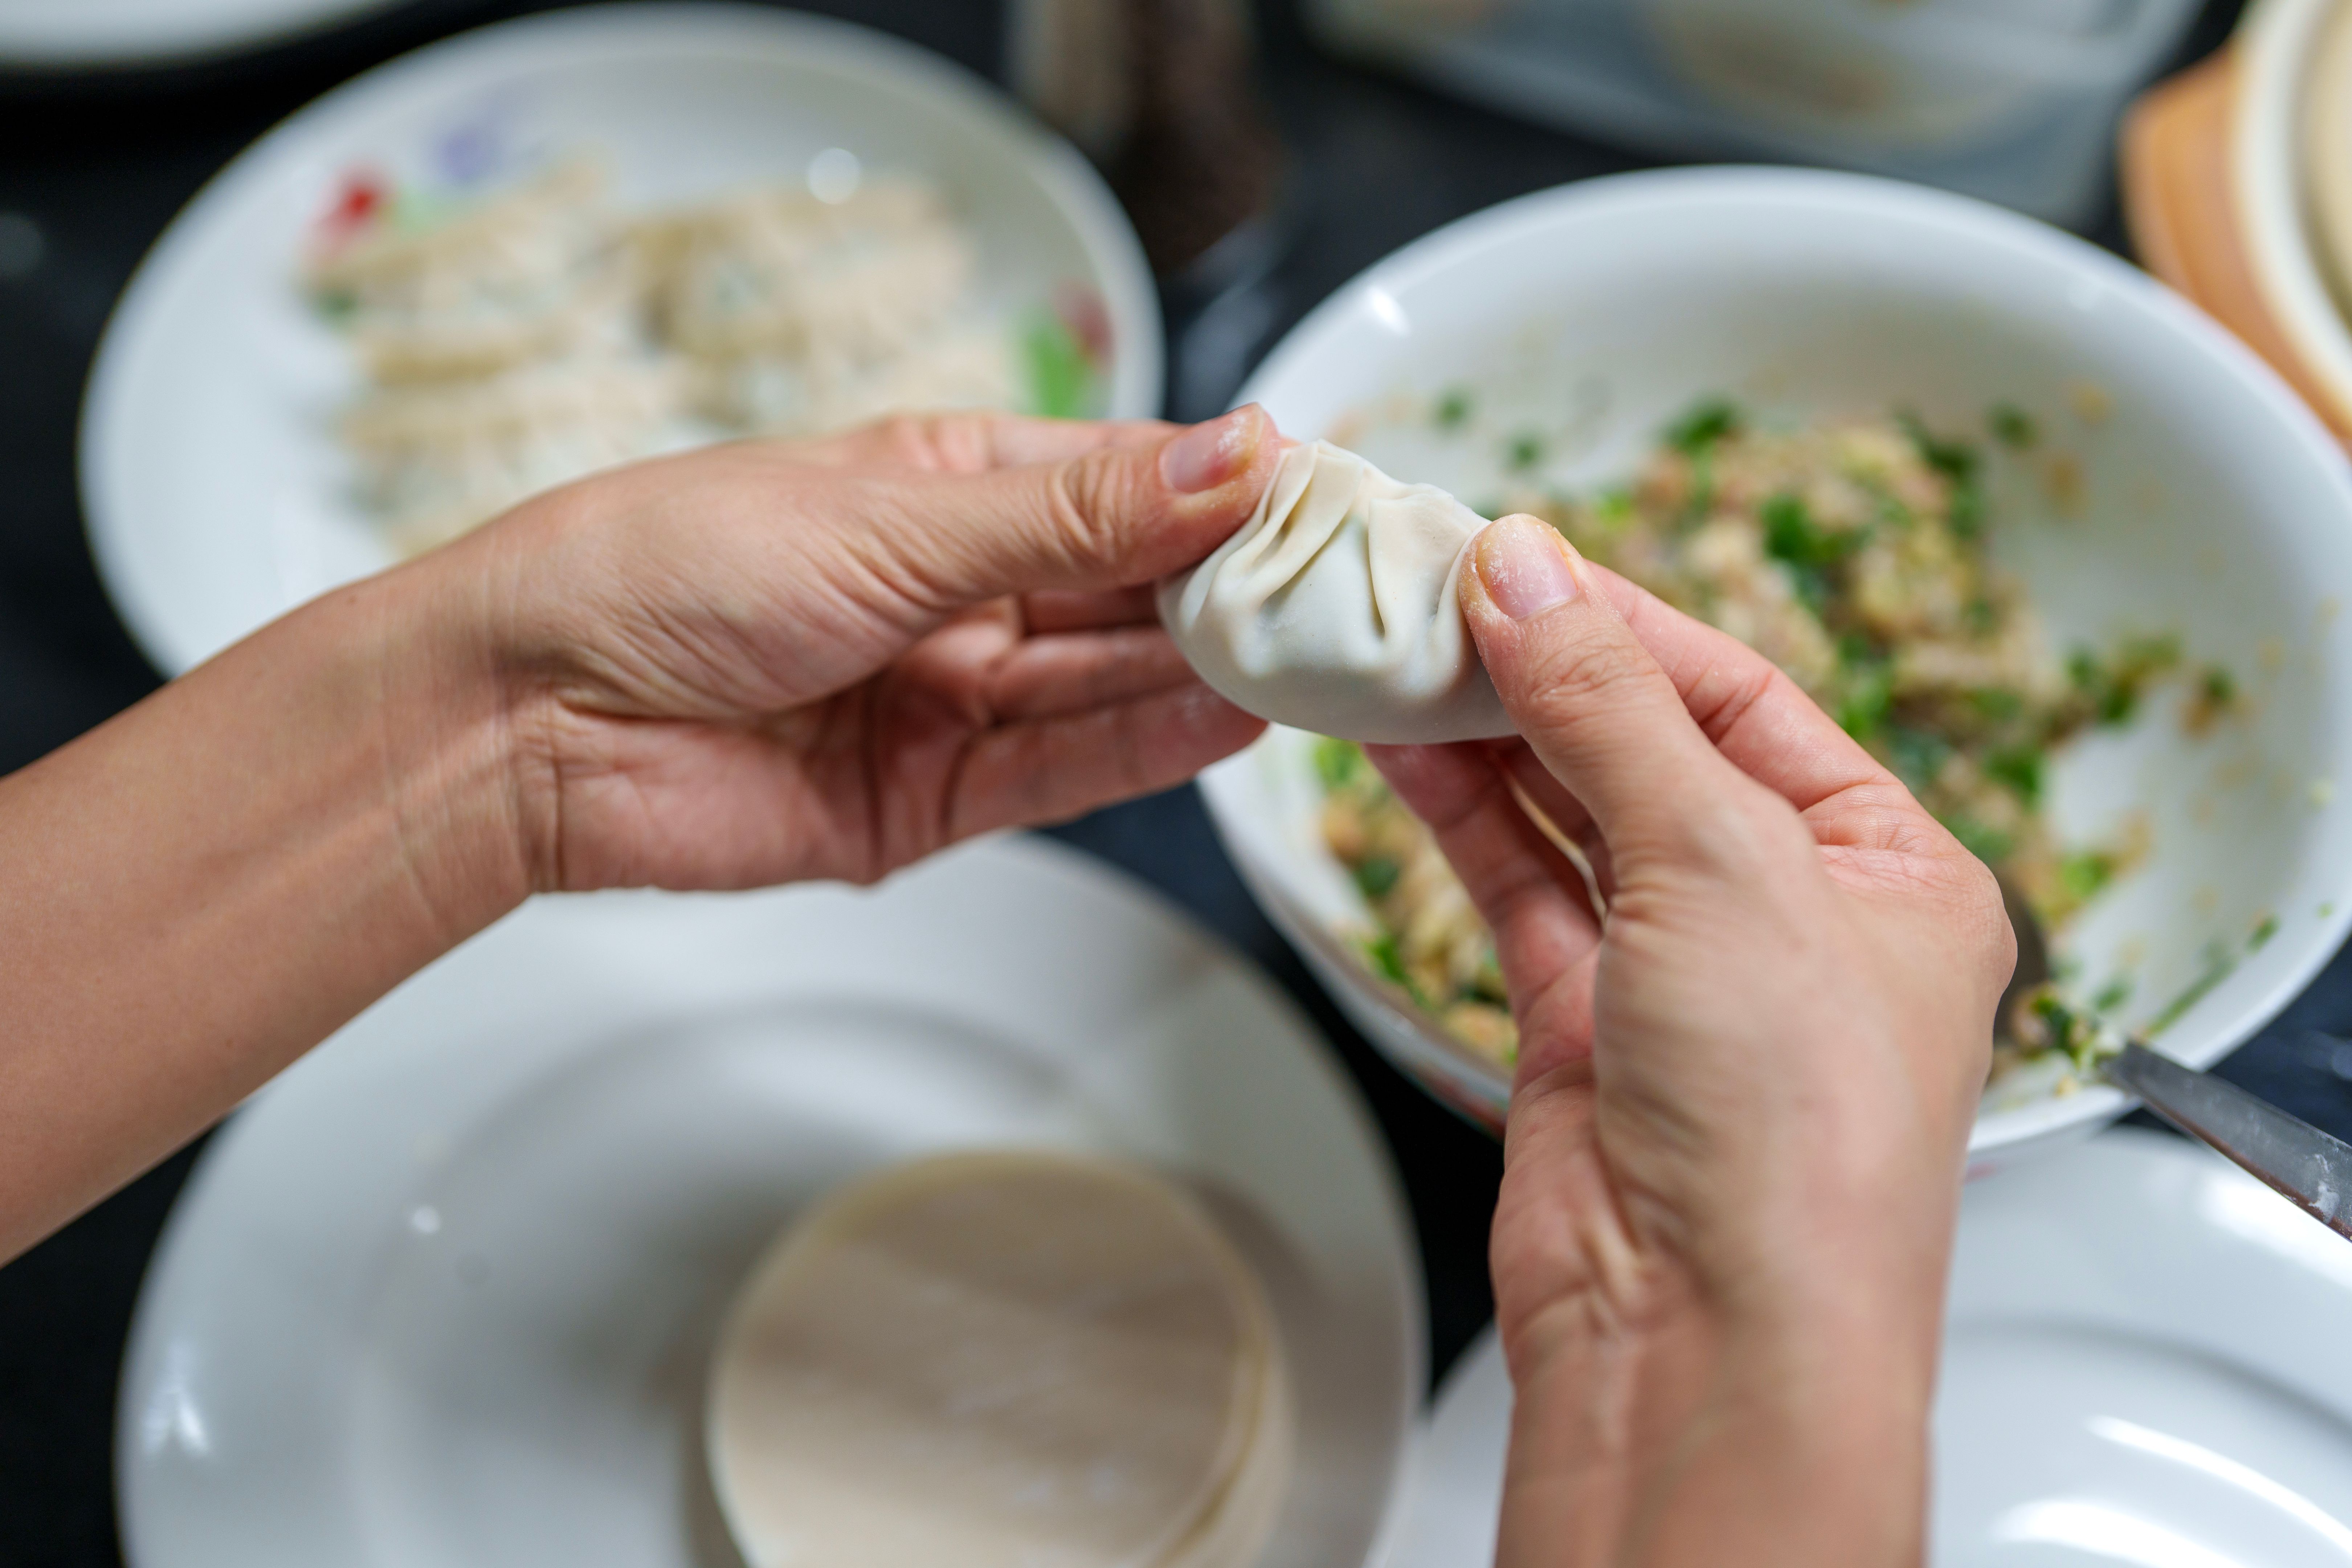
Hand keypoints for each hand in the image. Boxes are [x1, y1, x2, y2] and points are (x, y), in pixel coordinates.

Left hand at [423, 408, 1277, 894]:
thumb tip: (1231, 454)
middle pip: (1133, 591)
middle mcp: (961, 590)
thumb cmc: (666, 569)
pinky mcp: (931, 800)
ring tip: (1324, 658)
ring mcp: (950, 697)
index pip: (1126, 482)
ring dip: (1214, 673)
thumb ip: (1073, 513)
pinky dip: (1146, 748)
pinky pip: (1062, 769)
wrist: (525, 720)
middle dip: (1241, 589)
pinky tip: (1234, 721)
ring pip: (1112, 684)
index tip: (1331, 495)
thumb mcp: (894, 518)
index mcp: (946, 486)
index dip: (1230, 491)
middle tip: (1354, 590)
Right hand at [1367, 516, 2009, 1565]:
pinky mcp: (1585, 1030)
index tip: (1521, 558)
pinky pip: (1520, 890)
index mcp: (1894, 870)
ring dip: (1490, 735)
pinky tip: (1407, 748)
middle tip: (1445, 591)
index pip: (1749, 699)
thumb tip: (1529, 573)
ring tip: (1405, 650)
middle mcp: (1794, 919)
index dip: (1629, 622)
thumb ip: (1609, 710)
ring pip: (1574, 816)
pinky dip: (1462, 816)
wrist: (1709, 1342)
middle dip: (1551, 671)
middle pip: (1655, 750)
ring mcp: (1682, 978)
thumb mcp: (1720, 862)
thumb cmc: (1794, 1131)